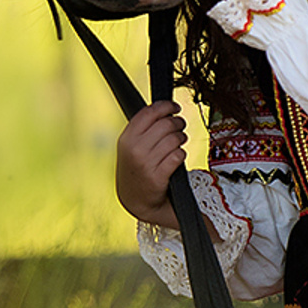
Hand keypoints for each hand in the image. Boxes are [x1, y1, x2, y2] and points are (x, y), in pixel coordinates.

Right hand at [116, 100, 187, 227]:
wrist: (135, 201)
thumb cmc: (135, 170)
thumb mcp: (129, 147)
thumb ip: (142, 129)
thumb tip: (163, 109)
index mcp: (126, 138)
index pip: (149, 112)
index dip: (166, 106)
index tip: (175, 107)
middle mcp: (134, 149)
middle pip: (165, 124)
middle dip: (178, 123)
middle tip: (180, 126)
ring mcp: (145, 163)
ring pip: (174, 139)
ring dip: (181, 139)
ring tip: (179, 142)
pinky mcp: (157, 176)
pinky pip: (178, 156)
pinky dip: (181, 154)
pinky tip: (177, 157)